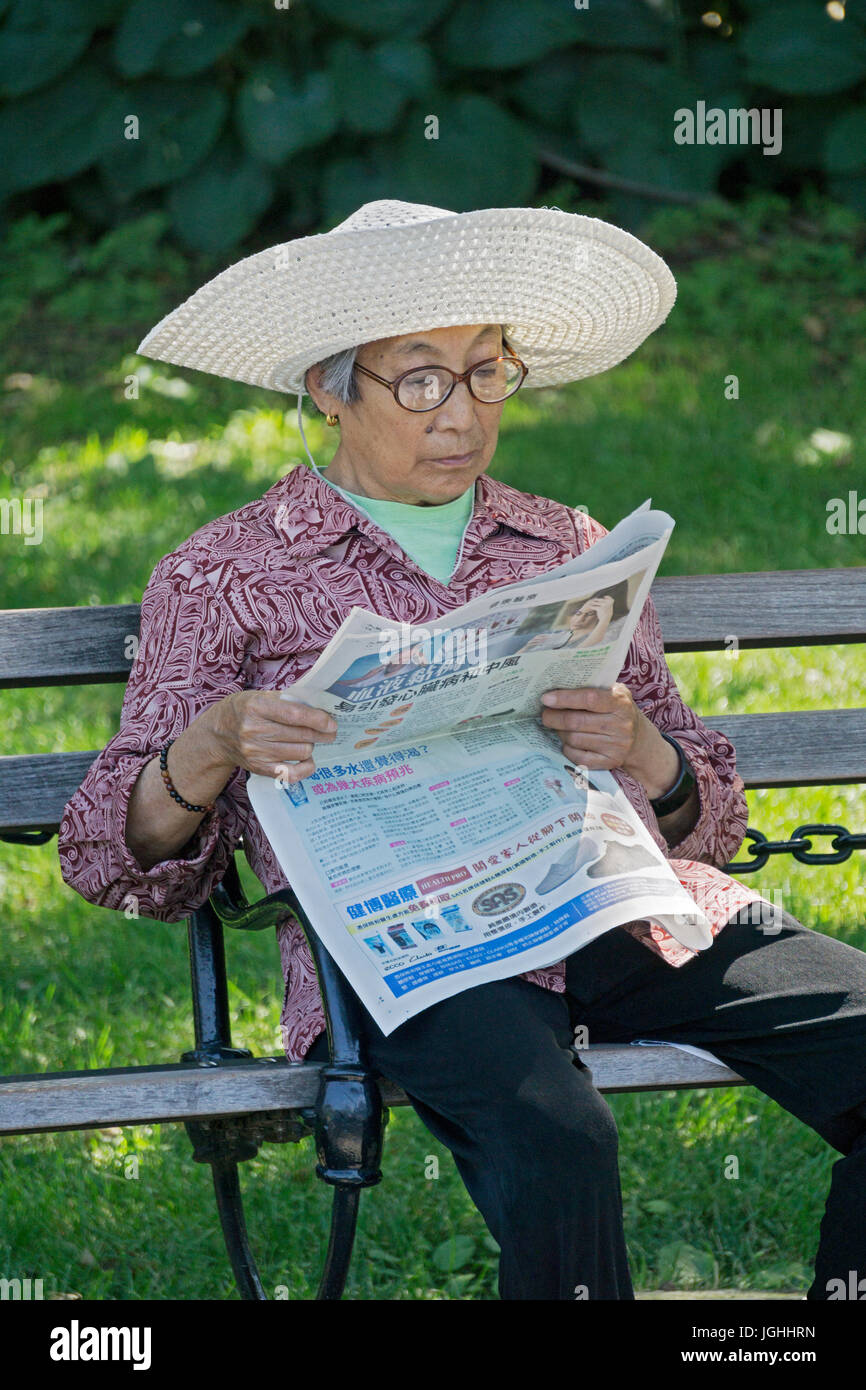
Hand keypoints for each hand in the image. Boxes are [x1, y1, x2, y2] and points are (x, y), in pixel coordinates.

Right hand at [204, 690, 337, 782]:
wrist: (217, 735)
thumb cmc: (243, 710)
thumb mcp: (259, 696)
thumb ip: (286, 700)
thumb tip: (319, 708)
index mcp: (255, 707)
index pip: (294, 715)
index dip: (317, 719)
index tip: (331, 722)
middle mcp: (254, 730)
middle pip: (301, 735)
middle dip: (322, 733)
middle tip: (331, 731)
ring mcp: (256, 752)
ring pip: (301, 752)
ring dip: (311, 746)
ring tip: (309, 740)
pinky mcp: (259, 768)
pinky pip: (292, 773)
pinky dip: (306, 767)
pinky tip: (307, 760)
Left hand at [539, 683, 680, 798]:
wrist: (639, 740)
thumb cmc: (618, 710)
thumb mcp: (614, 693)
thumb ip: (593, 687)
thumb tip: (558, 685)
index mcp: (620, 703)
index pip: (589, 699)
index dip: (565, 698)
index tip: (546, 698)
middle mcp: (621, 725)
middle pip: (577, 722)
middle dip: (554, 717)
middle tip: (544, 713)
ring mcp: (616, 746)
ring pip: (574, 739)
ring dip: (559, 732)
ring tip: (556, 725)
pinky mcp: (609, 762)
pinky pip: (578, 757)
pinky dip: (567, 748)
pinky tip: (567, 741)